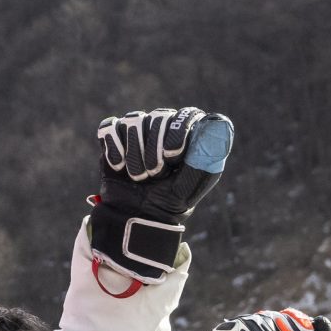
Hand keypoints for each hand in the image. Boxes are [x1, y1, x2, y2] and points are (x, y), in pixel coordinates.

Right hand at [88, 106, 233, 283]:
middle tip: (155, 175)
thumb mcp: (191, 184)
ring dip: (134, 155)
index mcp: (189, 133)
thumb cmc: (170, 200)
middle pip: (157, 117)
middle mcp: (164, 125)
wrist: (136, 215)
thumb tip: (220, 123)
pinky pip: (110, 128)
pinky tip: (119, 167)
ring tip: (139, 176)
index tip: (172, 157)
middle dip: (153, 150)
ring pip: (133, 121)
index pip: (186, 115)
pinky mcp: (115, 135)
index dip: (177, 132)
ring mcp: (139, 129)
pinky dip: (114, 149)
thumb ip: (206, 156)